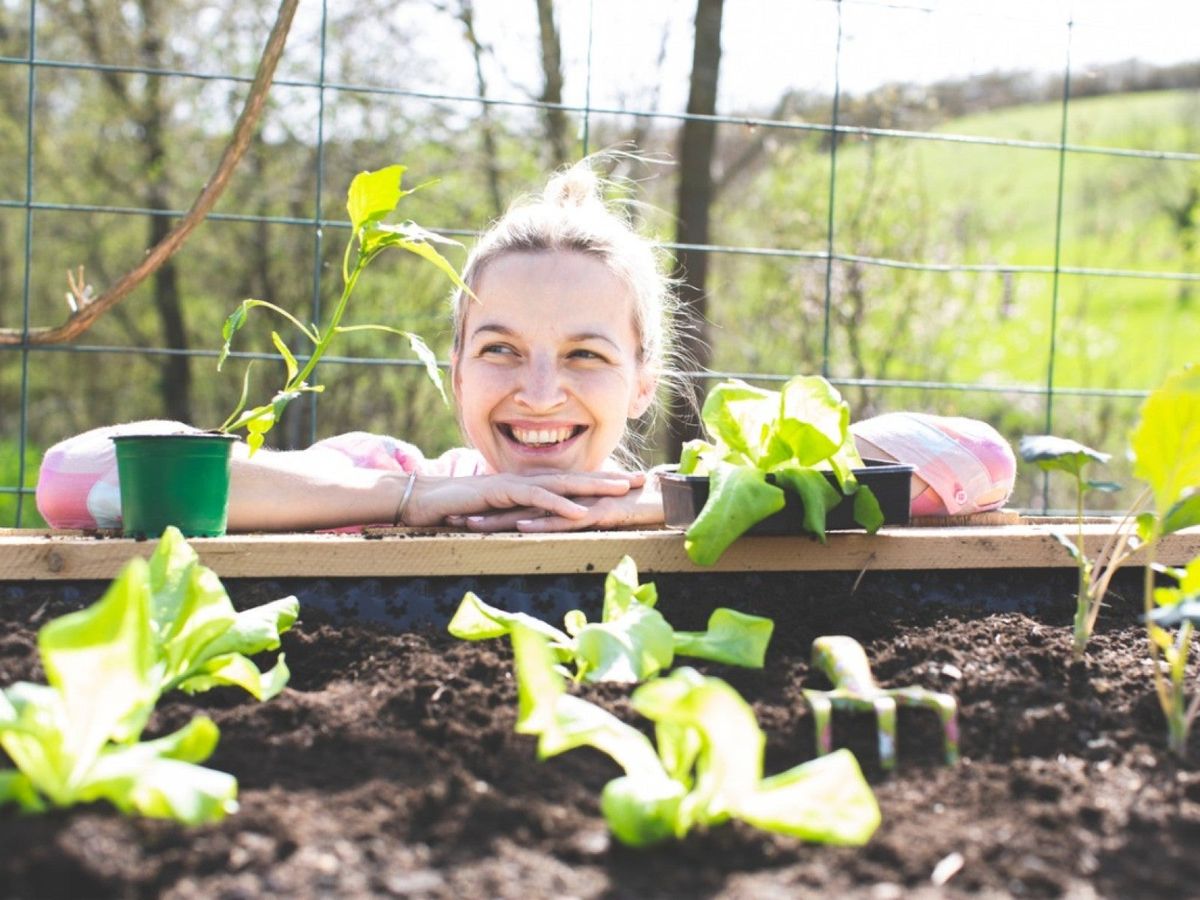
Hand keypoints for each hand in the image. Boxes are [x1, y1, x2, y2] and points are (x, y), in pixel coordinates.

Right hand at [402, 470, 644, 526]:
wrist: (421, 500)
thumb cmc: (457, 510)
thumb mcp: (497, 516)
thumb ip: (519, 516)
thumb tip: (539, 527)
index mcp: (529, 484)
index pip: (572, 482)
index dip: (602, 481)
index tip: (630, 484)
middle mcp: (527, 480)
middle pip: (576, 477)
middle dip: (610, 478)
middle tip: (642, 480)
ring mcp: (514, 484)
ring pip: (561, 484)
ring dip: (593, 487)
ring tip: (622, 493)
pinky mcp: (500, 493)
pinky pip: (535, 499)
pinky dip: (558, 505)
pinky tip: (580, 512)